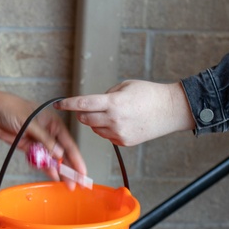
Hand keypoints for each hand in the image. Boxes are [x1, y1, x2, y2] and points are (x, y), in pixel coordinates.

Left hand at [0, 92, 87, 188]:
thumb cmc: (10, 108)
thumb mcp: (30, 122)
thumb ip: (45, 139)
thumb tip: (58, 153)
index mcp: (53, 124)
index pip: (68, 144)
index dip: (76, 159)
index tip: (82, 171)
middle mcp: (48, 134)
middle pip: (62, 154)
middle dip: (70, 168)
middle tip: (77, 183)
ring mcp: (38, 142)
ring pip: (52, 160)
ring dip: (59, 171)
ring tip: (67, 184)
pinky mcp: (28, 148)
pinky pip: (39, 161)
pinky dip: (45, 168)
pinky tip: (53, 176)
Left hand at [55, 80, 195, 146]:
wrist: (170, 111)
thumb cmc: (150, 94)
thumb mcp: (125, 86)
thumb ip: (106, 94)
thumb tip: (94, 104)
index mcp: (114, 103)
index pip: (83, 104)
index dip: (68, 104)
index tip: (58, 104)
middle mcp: (114, 120)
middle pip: (85, 119)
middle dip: (82, 113)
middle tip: (86, 107)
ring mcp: (118, 133)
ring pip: (94, 129)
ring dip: (95, 121)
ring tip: (110, 113)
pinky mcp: (123, 142)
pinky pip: (106, 136)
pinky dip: (106, 129)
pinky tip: (119, 122)